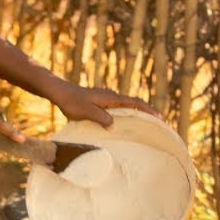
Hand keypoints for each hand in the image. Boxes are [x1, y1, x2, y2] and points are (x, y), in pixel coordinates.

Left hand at [43, 80, 157, 127]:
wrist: (59, 92)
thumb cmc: (71, 102)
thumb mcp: (86, 112)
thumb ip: (100, 118)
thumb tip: (114, 125)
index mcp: (111, 98)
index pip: (134, 103)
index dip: (147, 110)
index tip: (159, 118)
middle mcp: (111, 97)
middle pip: (133, 104)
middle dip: (145, 112)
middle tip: (157, 124)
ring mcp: (105, 99)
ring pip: (125, 106)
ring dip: (135, 114)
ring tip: (143, 126)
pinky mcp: (99, 102)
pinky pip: (116, 109)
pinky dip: (124, 116)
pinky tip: (121, 125)